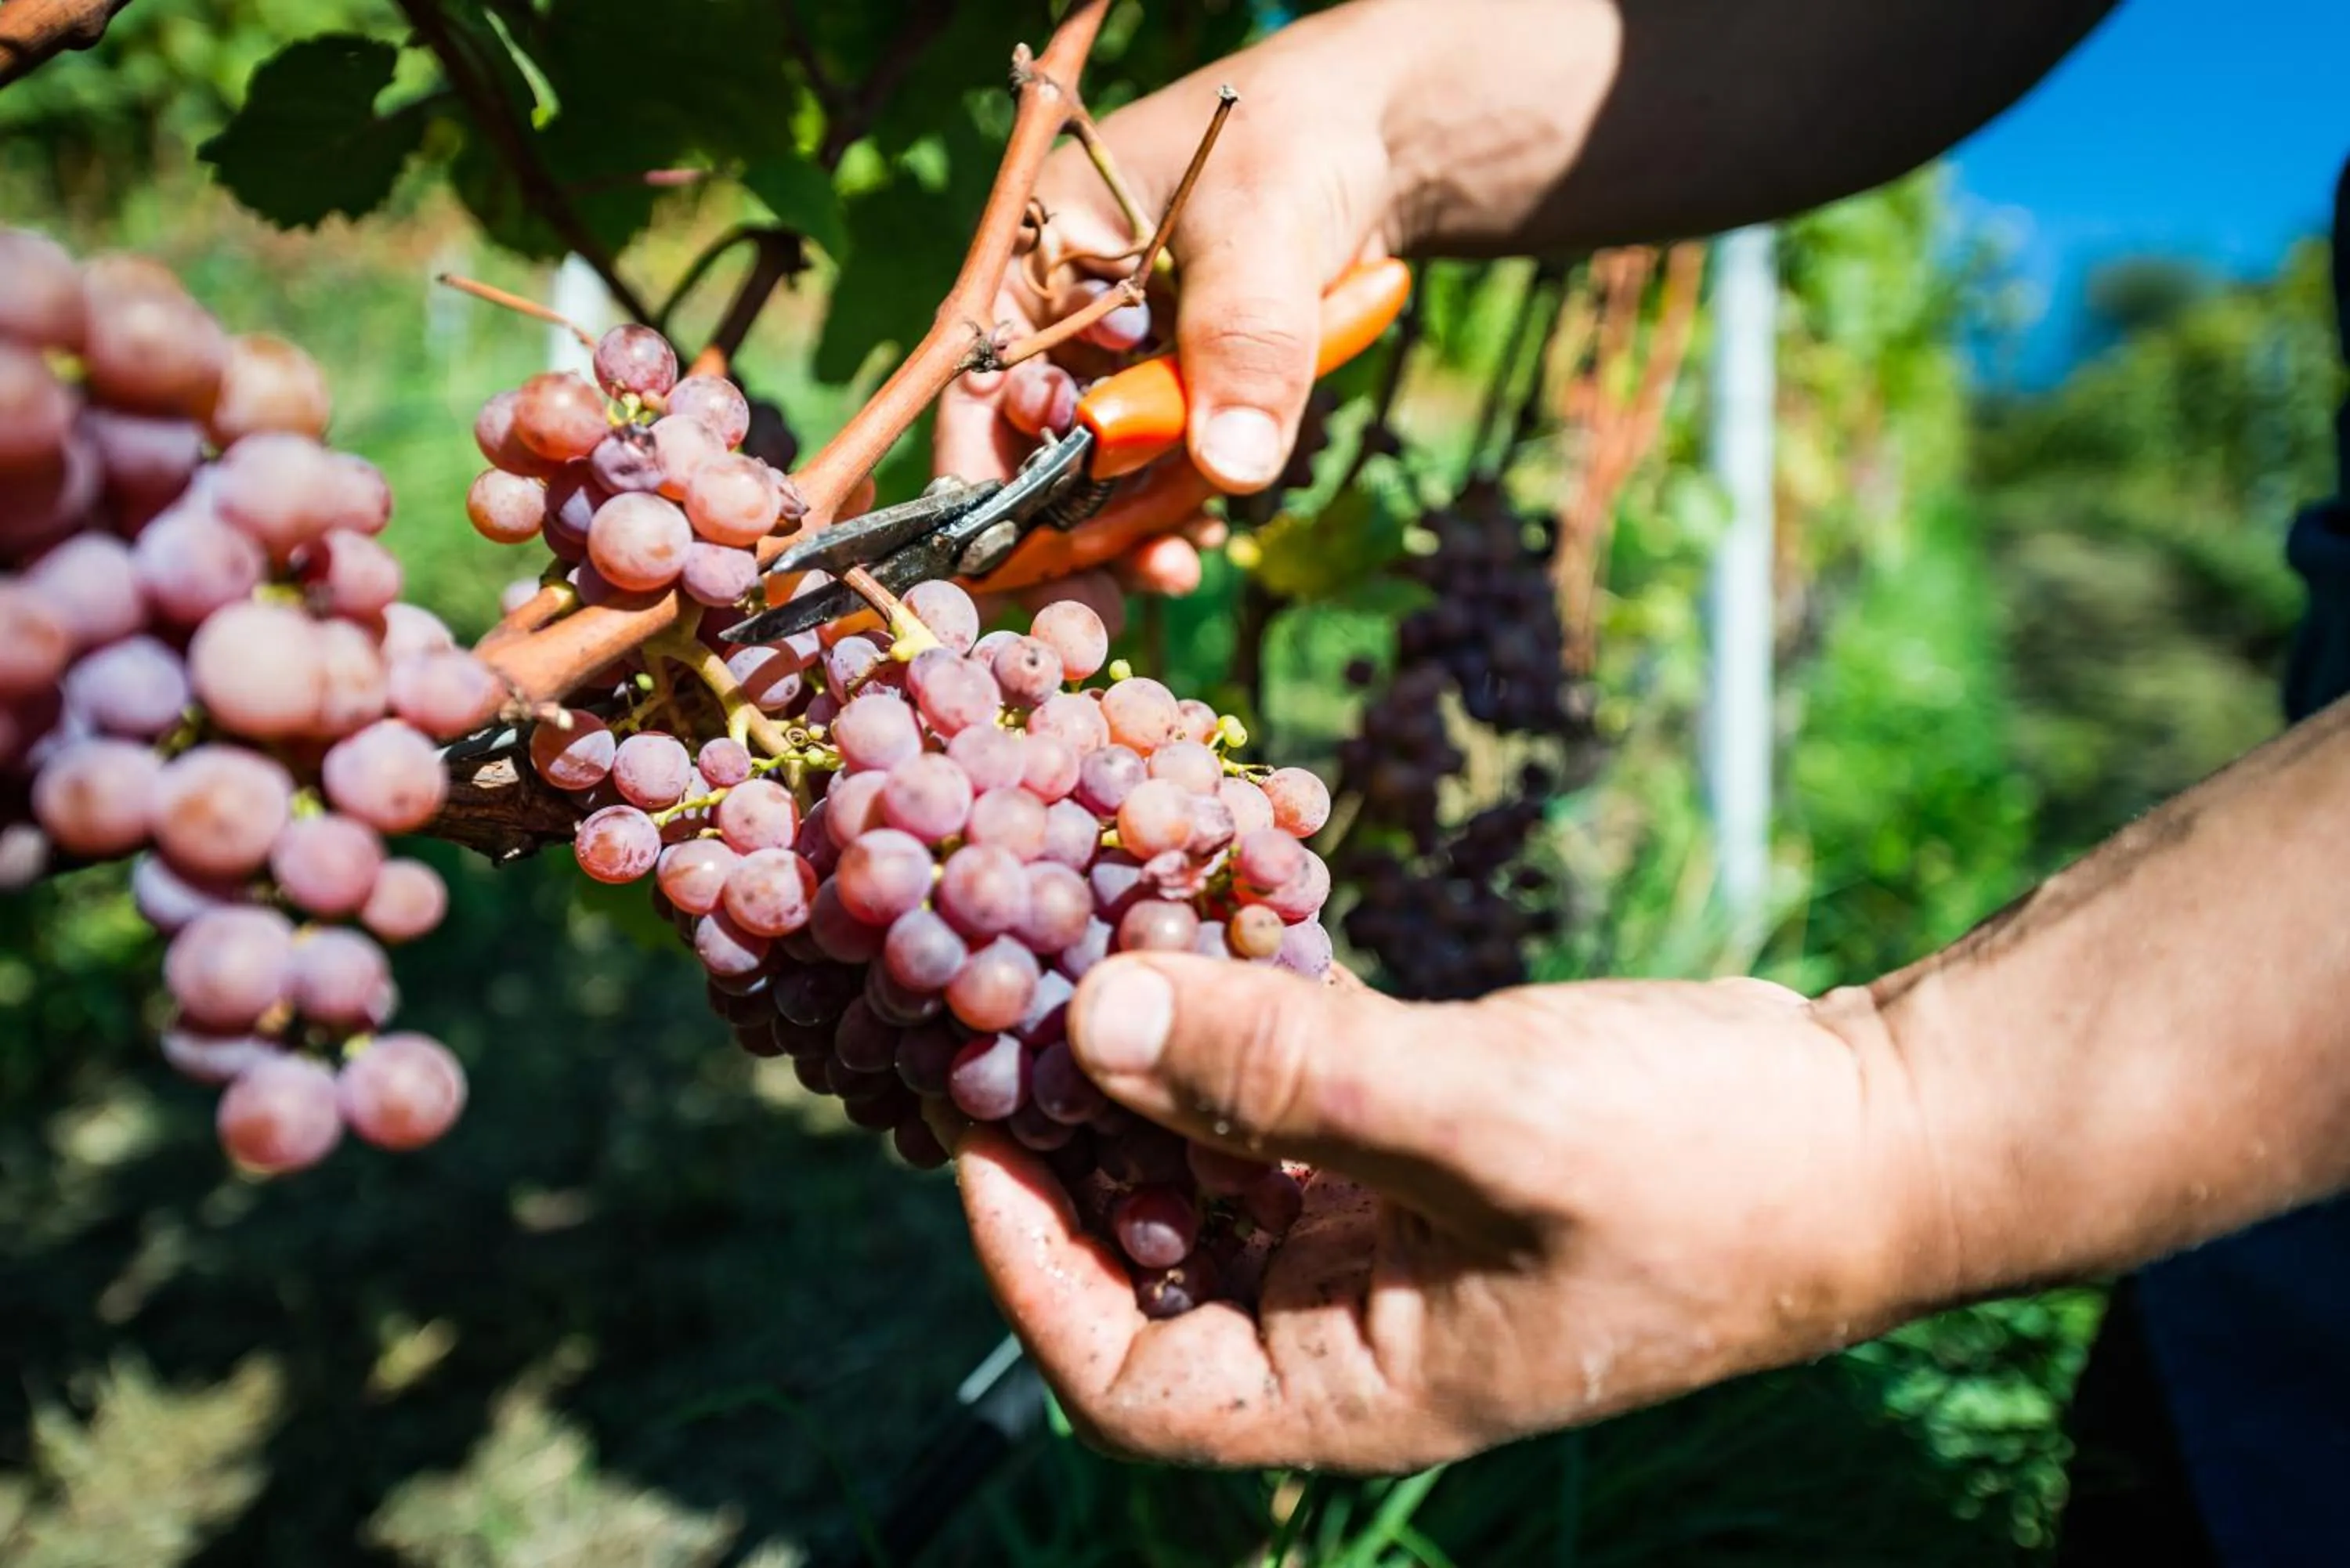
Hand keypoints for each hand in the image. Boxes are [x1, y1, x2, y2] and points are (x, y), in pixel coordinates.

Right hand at [938, 5, 1407, 601]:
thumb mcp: (1265, 224)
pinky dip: (1176, 521)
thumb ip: (1244, 337)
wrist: (1381, 142)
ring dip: (1128, 536)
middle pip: (1027, 449)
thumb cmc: (1296, 143)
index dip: (985, 469)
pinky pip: (1159, 484)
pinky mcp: (1176, 406)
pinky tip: (1200, 546)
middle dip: (1064, 528)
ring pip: (1095, 483)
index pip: (976, 378)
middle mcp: (1059, 323)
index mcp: (1034, 255)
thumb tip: (1228, 469)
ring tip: (1177, 563)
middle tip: (1102, 596)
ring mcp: (1116, 371)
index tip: (1016, 549)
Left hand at [955, 957, 1953, 1471]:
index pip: (1130, 1385)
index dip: (1028, 1272)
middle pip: (1152, 1258)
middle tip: (1002, 1003)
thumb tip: (1091, 1015)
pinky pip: (1296, 1093)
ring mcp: (1391, 1233)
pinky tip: (1207, 923)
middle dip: (1075, 1141)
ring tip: (1085, 943)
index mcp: (1360, 1385)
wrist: (1882, 1131)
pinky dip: (1246, 1019)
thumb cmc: (1717, 1165)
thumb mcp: (1492, 1115)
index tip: (974, 1135)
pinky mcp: (1428, 1143)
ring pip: (1216, 1162)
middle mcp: (1355, 1324)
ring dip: (1155, 1063)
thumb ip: (1292, 1072)